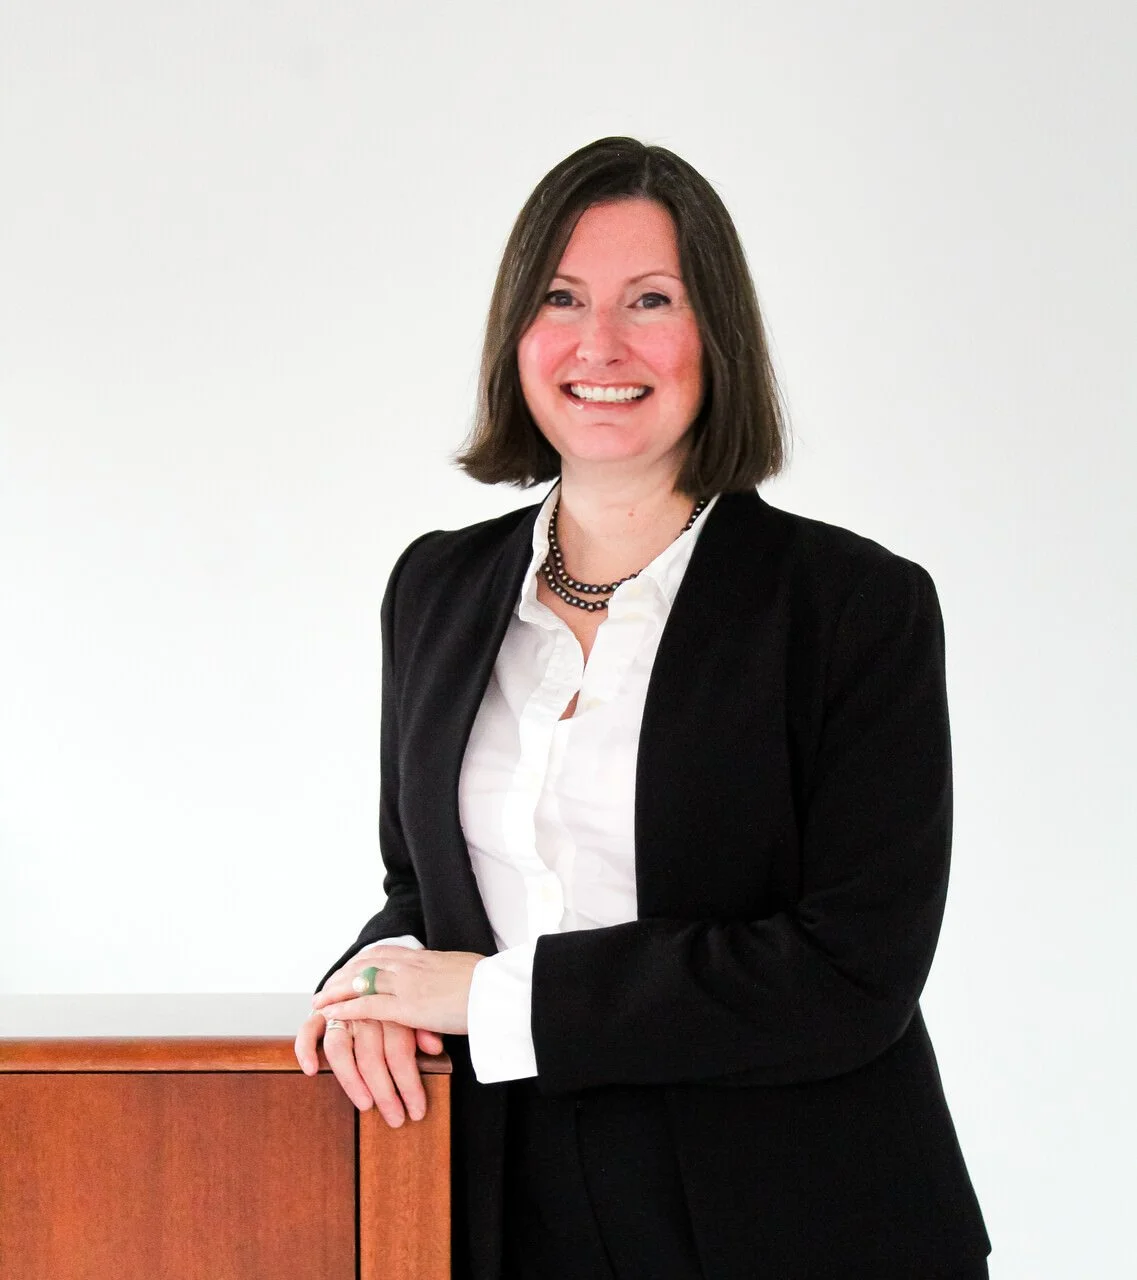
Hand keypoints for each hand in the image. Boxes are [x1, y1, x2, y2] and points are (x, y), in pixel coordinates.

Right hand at [294, 944, 445, 1126]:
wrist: (378, 965)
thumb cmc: (402, 997)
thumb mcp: (419, 1010)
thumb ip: (425, 1028)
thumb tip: (434, 1049)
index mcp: (392, 1009)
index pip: (400, 1052)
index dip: (409, 1084)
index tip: (417, 1110)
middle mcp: (365, 1011)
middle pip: (372, 1055)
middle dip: (385, 1092)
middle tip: (396, 1119)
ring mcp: (340, 1012)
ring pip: (340, 1048)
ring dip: (351, 1079)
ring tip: (364, 1104)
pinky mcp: (320, 1012)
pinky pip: (307, 1030)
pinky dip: (306, 1048)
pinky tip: (310, 1069)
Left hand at [310, 945, 483, 1035]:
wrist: (499, 992)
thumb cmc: (490, 986)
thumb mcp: (464, 973)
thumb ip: (448, 976)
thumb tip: (450, 980)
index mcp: (425, 957)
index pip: (383, 953)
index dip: (361, 962)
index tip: (347, 970)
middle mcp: (411, 965)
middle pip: (365, 963)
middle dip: (341, 975)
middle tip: (325, 987)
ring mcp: (407, 984)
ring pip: (360, 981)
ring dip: (335, 991)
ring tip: (319, 1003)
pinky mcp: (408, 1007)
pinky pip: (367, 1007)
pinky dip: (345, 1010)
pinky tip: (330, 1015)